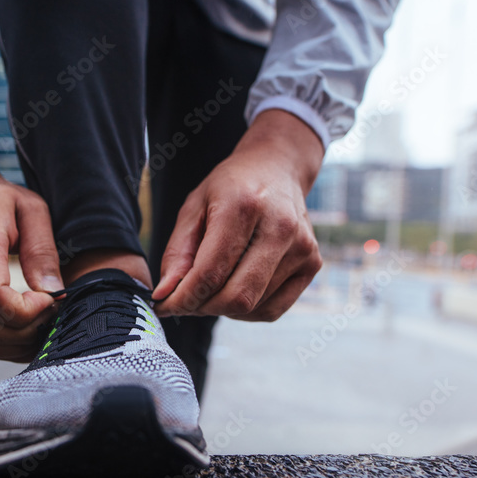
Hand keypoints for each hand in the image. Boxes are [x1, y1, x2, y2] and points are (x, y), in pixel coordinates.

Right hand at [0, 143, 63, 360]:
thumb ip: (43, 252)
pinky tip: (18, 330)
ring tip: (36, 325)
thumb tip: (52, 293)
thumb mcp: (33, 210)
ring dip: (10, 344)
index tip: (48, 300)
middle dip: (22, 332)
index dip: (24, 311)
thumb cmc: (1, 199)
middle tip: (48, 315)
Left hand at [152, 110, 323, 320]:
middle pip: (236, 297)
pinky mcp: (312, 263)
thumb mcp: (193, 207)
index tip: (164, 306)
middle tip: (185, 300)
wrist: (277, 167)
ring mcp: (302, 247)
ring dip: (222, 308)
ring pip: (253, 307)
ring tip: (211, 286)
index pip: (210, 272)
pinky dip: (247, 310)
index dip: (183, 298)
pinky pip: (273, 309)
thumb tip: (165, 295)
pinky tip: (236, 289)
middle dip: (202, 307)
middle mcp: (280, 227)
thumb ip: (178, 253)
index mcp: (244, 206)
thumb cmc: (230, 187)